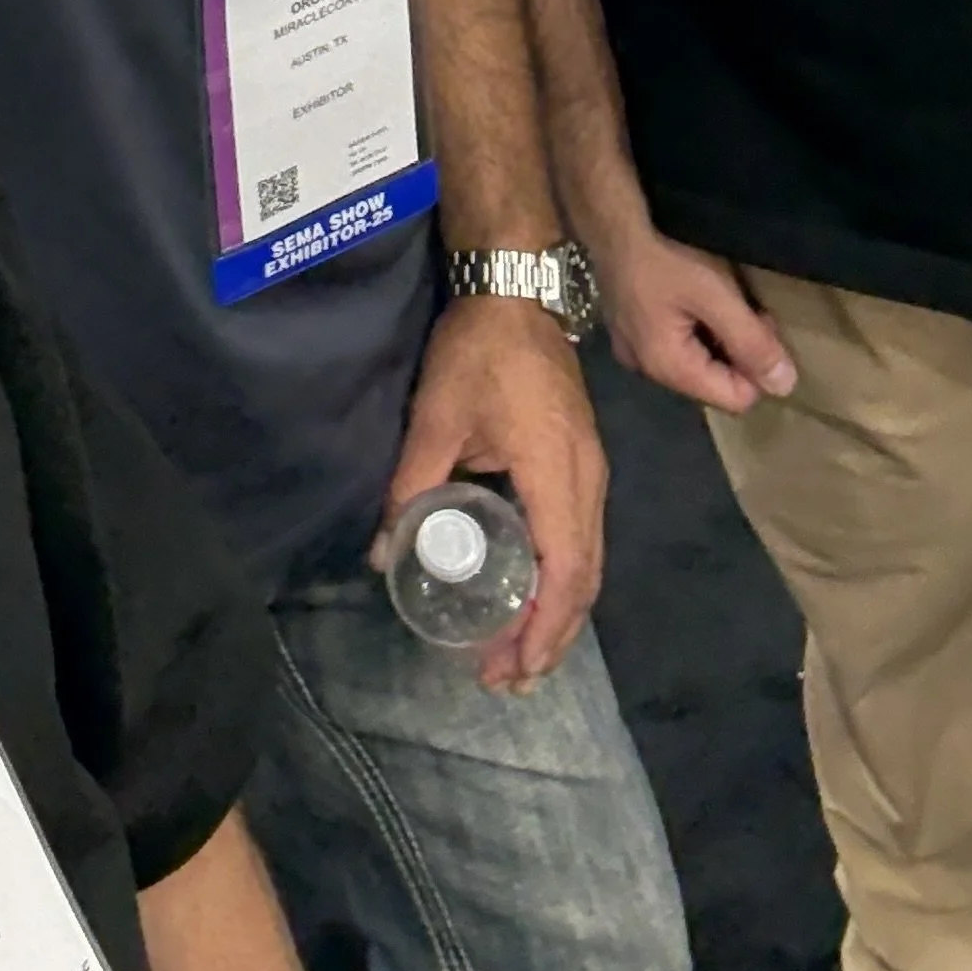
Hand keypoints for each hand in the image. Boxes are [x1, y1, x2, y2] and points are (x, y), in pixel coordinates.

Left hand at [376, 299, 603, 690]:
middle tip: (505, 681)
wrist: (515, 289)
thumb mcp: (436, 419)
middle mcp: (588, 482)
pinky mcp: (583, 463)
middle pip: (584, 581)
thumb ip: (411, 487)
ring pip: (588, 565)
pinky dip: (563, 582)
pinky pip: (583, 540)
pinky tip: (533, 599)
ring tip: (518, 658)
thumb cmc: (478, 351)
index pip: (564, 572)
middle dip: (549, 638)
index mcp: (557, 474)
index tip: (512, 668)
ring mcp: (592, 472)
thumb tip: (380, 554)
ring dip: (558, 616)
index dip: (542, 629)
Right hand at [592, 219, 795, 417]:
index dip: (759, 367)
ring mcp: (632, 348)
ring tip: (719, 299)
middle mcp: (646, 369)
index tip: (760, 322)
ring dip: (715, 339)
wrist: (611, 218)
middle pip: (712, 382)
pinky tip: (691, 296)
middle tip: (744, 308)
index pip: (735, 399)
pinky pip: (673, 344)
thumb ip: (751, 343)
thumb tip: (785, 387)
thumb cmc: (665, 254)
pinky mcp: (627, 328)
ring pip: (694, 362)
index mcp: (668, 369)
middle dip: (738, 353)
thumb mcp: (715, 296)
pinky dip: (691, 328)